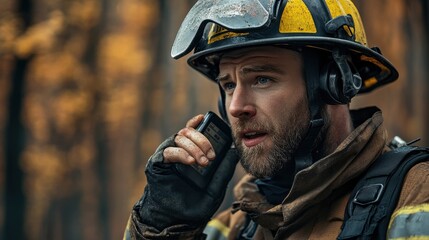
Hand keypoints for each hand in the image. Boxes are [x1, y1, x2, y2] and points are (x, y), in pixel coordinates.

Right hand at [135, 114, 238, 230]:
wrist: (177, 220)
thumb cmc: (195, 204)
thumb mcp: (216, 186)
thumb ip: (224, 169)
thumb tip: (233, 151)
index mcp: (191, 154)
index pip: (193, 132)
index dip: (197, 123)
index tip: (204, 117)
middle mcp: (179, 152)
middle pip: (187, 132)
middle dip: (202, 139)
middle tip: (211, 155)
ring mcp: (168, 157)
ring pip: (178, 138)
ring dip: (193, 147)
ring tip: (203, 162)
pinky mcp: (158, 163)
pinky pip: (168, 151)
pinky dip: (181, 153)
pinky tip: (191, 161)